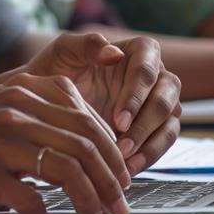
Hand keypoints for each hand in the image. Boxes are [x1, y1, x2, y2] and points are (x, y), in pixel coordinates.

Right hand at [0, 74, 131, 213]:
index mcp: (22, 89)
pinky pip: (33, 200)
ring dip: (91, 201)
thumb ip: (38, 111)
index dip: (112, 151)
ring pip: (70, 172)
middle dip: (113, 180)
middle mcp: (14, 109)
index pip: (89, 117)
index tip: (120, 174)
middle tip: (119, 203)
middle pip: (87, 145)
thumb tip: (88, 138)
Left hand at [20, 32, 181, 173]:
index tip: (118, 119)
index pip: (147, 71)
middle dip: (145, 124)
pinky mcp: (154, 126)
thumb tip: (114, 53)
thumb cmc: (54, 68)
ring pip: (169, 123)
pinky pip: (163, 142)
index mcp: (140, 51)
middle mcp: (156, 76)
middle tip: (122, 145)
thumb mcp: (64, 52)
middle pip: (166, 99)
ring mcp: (157, 102)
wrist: (44, 97)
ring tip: (124, 162)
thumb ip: (87, 45)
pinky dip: (149, 156)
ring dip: (150, 145)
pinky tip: (128, 168)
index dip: (136, 96)